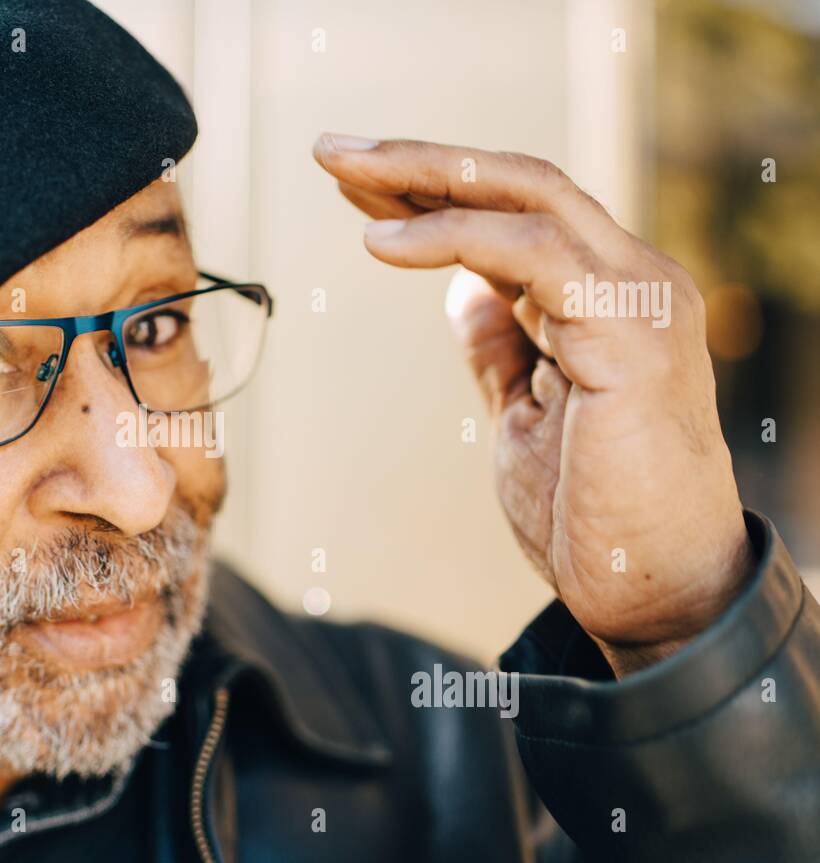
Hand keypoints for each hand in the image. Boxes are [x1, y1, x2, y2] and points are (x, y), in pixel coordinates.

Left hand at [313, 136, 753, 672]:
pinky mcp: (630, 331)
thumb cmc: (592, 510)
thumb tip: (460, 290)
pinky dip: (453, 236)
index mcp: (602, 294)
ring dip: (425, 177)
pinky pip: (533, 253)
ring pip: (526, 195)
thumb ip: (500, 345)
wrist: (654, 591)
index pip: (509, 213)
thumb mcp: (523, 412)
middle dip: (416, 162)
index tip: (350, 184)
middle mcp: (629, 276)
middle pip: (515, 184)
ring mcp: (639, 296)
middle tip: (330, 150)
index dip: (426, 191)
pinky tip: (382, 242)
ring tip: (344, 172)